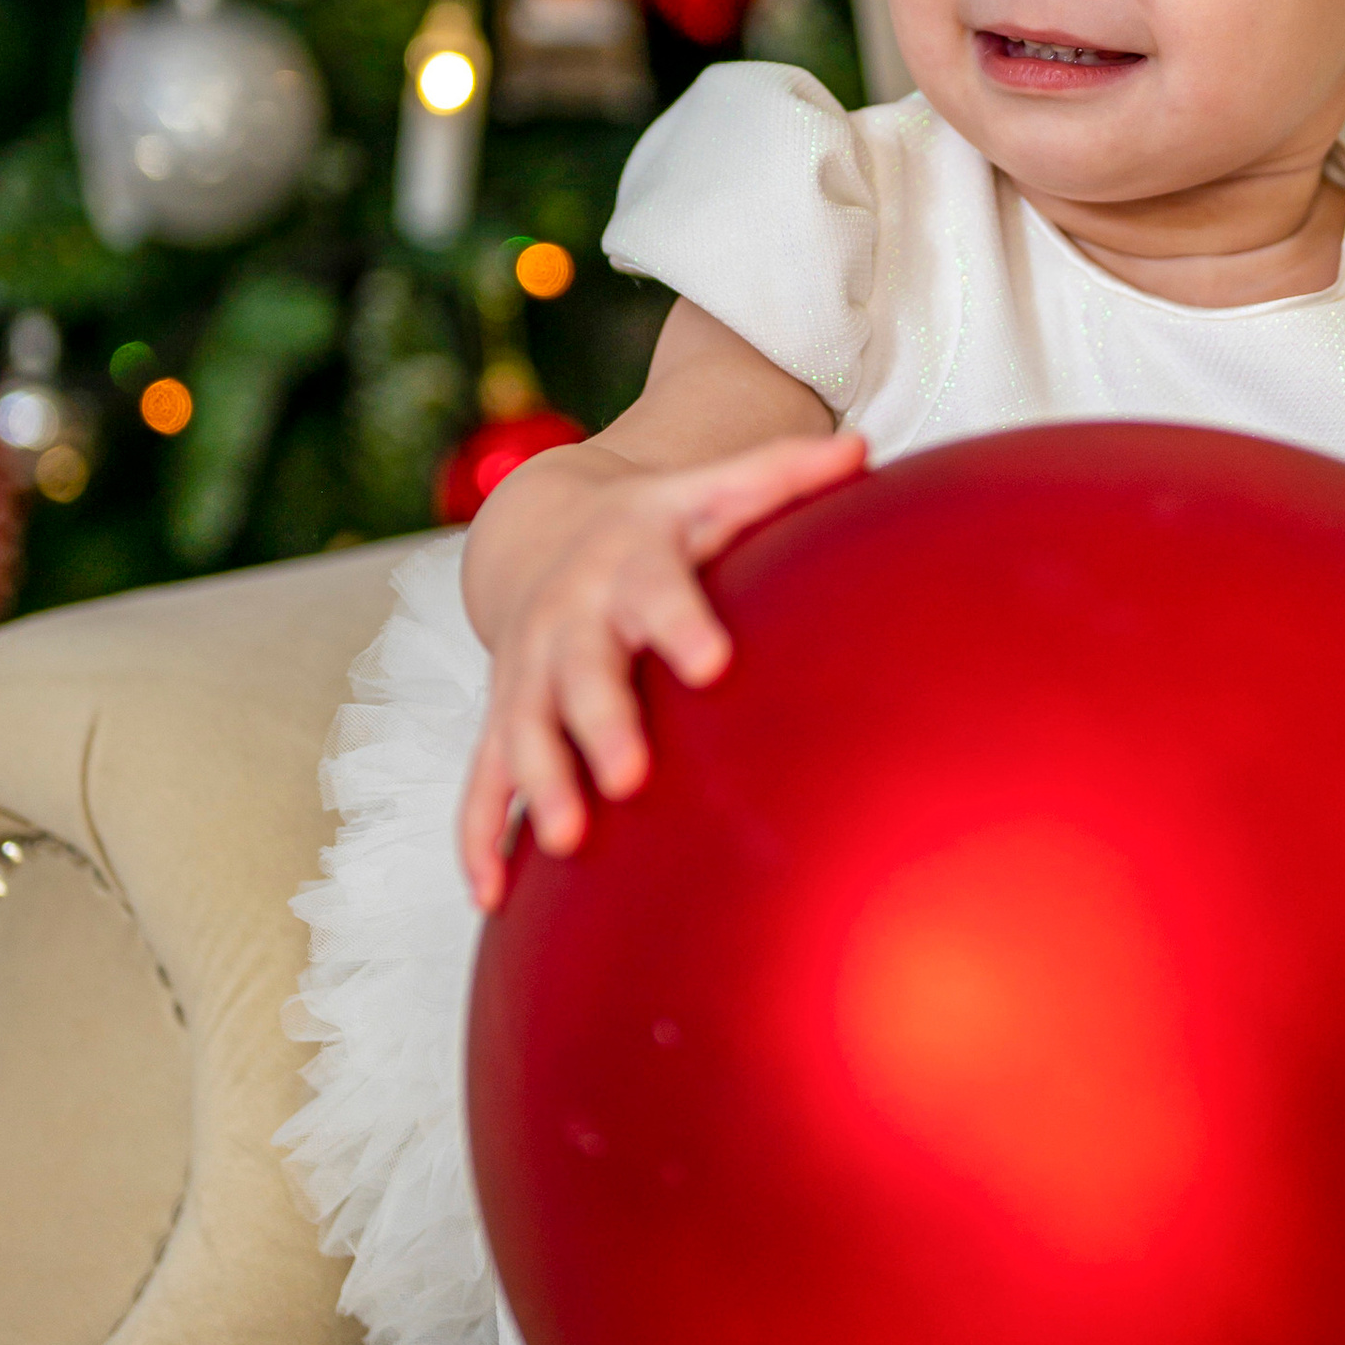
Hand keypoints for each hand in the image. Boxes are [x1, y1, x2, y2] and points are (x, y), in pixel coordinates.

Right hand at [459, 427, 865, 908]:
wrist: (544, 532)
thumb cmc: (657, 524)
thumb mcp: (713, 489)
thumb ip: (784, 475)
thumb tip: (864, 448)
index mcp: (629, 563)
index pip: (657, 589)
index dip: (682, 623)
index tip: (713, 661)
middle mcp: (569, 620)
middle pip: (580, 671)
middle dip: (601, 721)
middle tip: (631, 774)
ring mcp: (527, 674)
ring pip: (524, 732)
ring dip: (541, 785)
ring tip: (569, 839)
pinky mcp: (502, 721)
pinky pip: (481, 782)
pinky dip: (480, 837)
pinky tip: (491, 896)